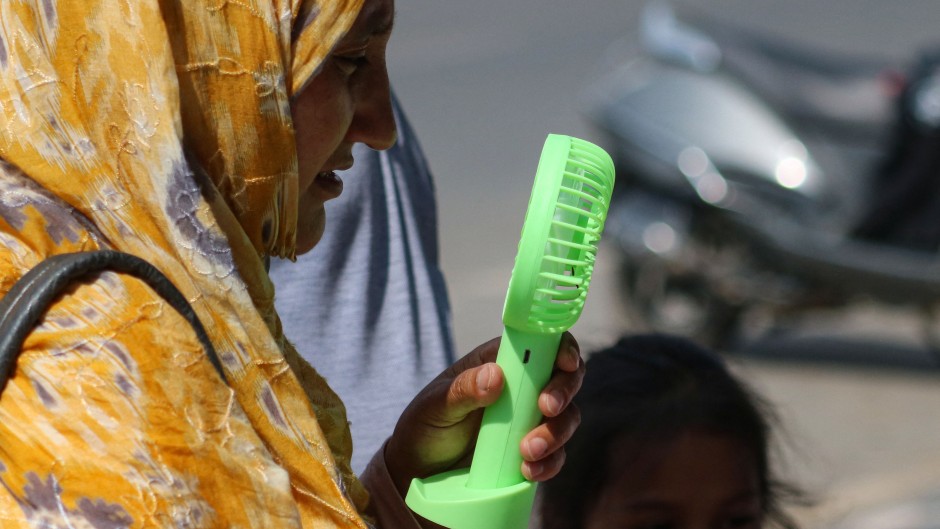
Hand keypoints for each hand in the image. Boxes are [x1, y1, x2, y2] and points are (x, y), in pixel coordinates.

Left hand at [384, 332, 583, 495]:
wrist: (420, 469)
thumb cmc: (426, 424)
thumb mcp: (435, 405)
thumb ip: (462, 390)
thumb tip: (495, 376)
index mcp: (500, 362)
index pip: (542, 344)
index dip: (562, 348)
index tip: (565, 363)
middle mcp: (522, 387)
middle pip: (565, 378)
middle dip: (563, 392)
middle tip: (546, 408)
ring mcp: (529, 419)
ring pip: (566, 417)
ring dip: (556, 433)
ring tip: (528, 451)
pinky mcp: (532, 450)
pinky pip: (556, 453)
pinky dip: (550, 462)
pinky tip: (529, 470)